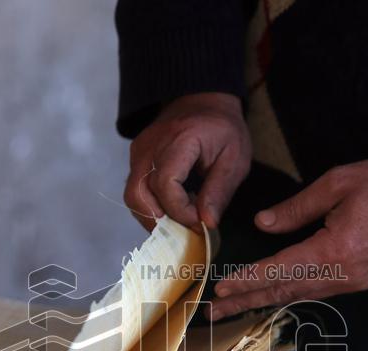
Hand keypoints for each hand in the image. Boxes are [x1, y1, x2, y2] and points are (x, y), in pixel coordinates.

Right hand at [124, 93, 250, 230]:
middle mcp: (151, 145)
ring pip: (133, 196)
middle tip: (185, 231)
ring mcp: (139, 151)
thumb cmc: (223, 129)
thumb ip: (219, 192)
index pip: (165, 184)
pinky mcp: (136, 158)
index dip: (180, 211)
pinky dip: (151, 207)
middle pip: (139, 194)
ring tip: (179, 223)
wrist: (203, 101)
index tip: (201, 223)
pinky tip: (172, 210)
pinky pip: (135, 190)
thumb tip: (207, 223)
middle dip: (160, 222)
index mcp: (179, 140)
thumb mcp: (234, 159)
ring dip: (153, 218)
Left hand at [209, 160, 367, 320]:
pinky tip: (271, 297)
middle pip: (283, 292)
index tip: (220, 288)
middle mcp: (342, 275)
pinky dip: (288, 295)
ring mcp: (352, 282)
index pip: (279, 270)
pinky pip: (315, 292)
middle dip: (245, 301)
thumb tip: (263, 224)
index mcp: (334, 251)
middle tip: (212, 312)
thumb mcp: (339, 184)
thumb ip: (297, 207)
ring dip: (263, 302)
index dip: (247, 279)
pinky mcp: (360, 280)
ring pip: (298, 295)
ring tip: (232, 309)